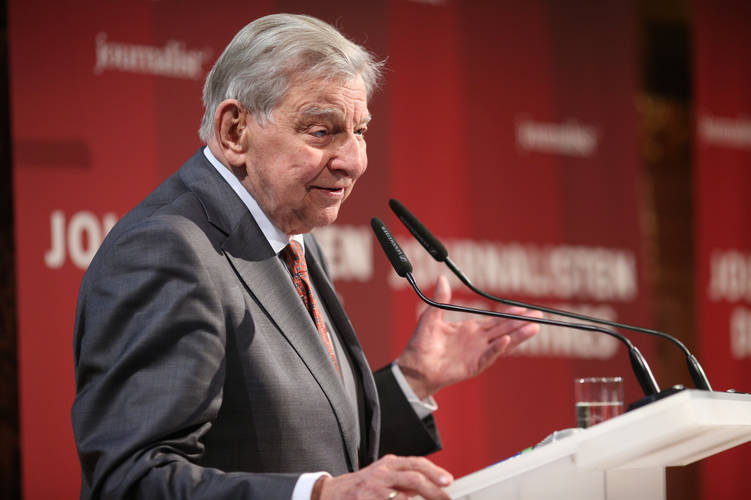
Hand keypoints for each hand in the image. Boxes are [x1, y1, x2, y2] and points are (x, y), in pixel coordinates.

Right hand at [314, 454, 452, 499]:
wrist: (332, 494)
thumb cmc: (361, 486)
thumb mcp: (383, 476)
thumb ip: (404, 480)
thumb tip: (429, 487)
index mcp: (389, 464)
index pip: (416, 463)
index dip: (434, 472)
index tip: (448, 481)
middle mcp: (382, 473)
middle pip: (414, 477)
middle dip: (434, 490)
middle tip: (446, 498)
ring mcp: (375, 489)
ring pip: (404, 495)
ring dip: (422, 499)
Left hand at [397, 275, 541, 399]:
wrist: (414, 366)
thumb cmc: (421, 344)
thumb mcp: (431, 316)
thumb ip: (440, 299)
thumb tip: (442, 278)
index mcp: (469, 329)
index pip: (494, 320)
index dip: (509, 314)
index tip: (523, 307)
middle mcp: (477, 341)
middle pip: (503, 330)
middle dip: (521, 323)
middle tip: (539, 316)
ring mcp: (476, 354)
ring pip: (502, 343)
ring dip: (517, 336)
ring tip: (534, 328)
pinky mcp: (472, 366)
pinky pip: (487, 357)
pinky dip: (496, 349)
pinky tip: (506, 341)